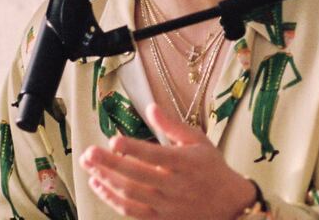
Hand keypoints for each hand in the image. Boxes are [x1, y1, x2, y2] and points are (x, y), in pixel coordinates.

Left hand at [81, 103, 256, 219]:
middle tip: (89, 152)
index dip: (133, 148)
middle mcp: (175, 186)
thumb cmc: (212, 168)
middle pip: (136, 176)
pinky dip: (111, 198)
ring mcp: (166, 206)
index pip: (155, 156)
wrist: (230, 205)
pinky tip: (98, 184)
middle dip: (110, 164)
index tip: (114, 139)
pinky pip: (130, 211)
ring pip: (130, 194)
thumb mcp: (199, 141)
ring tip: (88, 165)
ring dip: (106, 179)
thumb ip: (172, 126)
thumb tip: (151, 108)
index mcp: (185, 163)